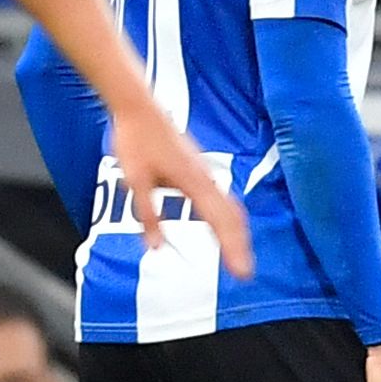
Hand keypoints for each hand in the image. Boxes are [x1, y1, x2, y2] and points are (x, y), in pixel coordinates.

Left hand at [108, 101, 253, 276]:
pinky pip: (222, 196)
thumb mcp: (135, 181)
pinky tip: (224, 225)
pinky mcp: (199, 167)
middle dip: (240, 245)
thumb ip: (147, 216)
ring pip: (231, 205)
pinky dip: (229, 216)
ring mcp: (204, 171)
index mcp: (193, 182)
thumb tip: (156, 248)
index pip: (220, 222)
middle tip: (245, 274)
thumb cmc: (135, 140)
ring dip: (237, 231)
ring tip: (240, 255)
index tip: (242, 273)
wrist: (139, 107)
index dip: (233, 249)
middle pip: (233, 216)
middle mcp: (205, 177)